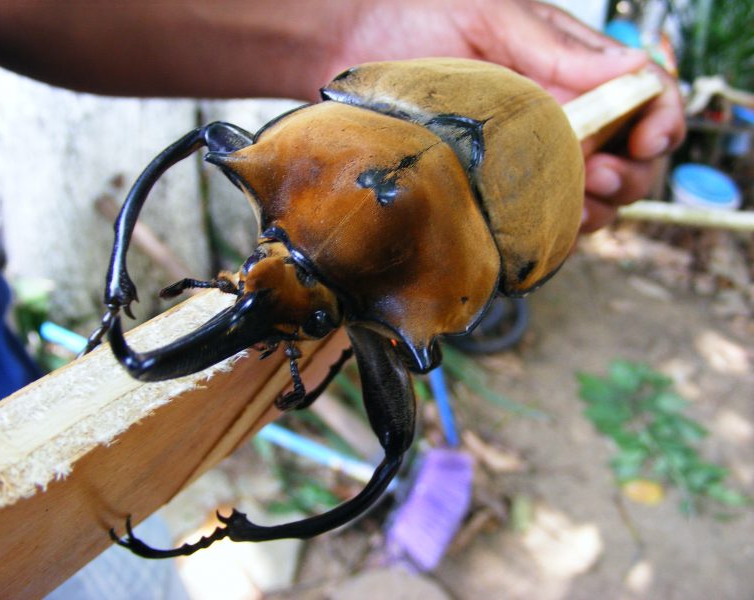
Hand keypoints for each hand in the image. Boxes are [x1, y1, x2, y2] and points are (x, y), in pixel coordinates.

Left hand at [329, 0, 685, 232]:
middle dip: (630, 174)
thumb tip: (633, 74)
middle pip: (627, 160)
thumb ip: (559, 49)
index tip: (649, 138)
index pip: (644, 99)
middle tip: (598, 175)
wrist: (346, 46)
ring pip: (590, 200)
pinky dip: (553, 231)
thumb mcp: (494, 17)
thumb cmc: (413, 16)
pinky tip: (544, 225)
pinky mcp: (490, 192)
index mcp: (569, 72)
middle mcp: (556, 118)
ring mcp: (525, 158)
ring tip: (576, 200)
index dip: (662, 120)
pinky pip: (538, 224)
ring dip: (597, 208)